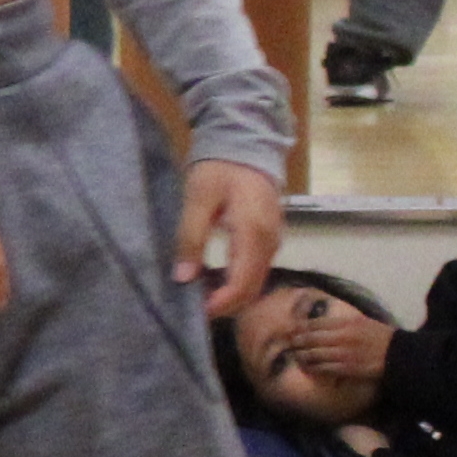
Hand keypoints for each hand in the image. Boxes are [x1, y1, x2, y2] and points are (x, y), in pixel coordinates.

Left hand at [174, 157, 285, 323]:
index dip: (220, 304)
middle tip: (192, 307)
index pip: (242, 284)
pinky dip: (237, 281)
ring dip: (230, 295)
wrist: (246, 145)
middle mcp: (270, 242)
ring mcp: (273, 241)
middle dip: (225, 305)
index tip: (194, 311)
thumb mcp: (198, 199)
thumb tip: (183, 278)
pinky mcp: (270, 238)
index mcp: (254, 234)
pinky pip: (256, 269)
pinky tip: (213, 279)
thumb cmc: (220, 169)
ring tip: (199, 294)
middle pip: (252, 289)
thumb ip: (190, 237)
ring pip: (256, 282)